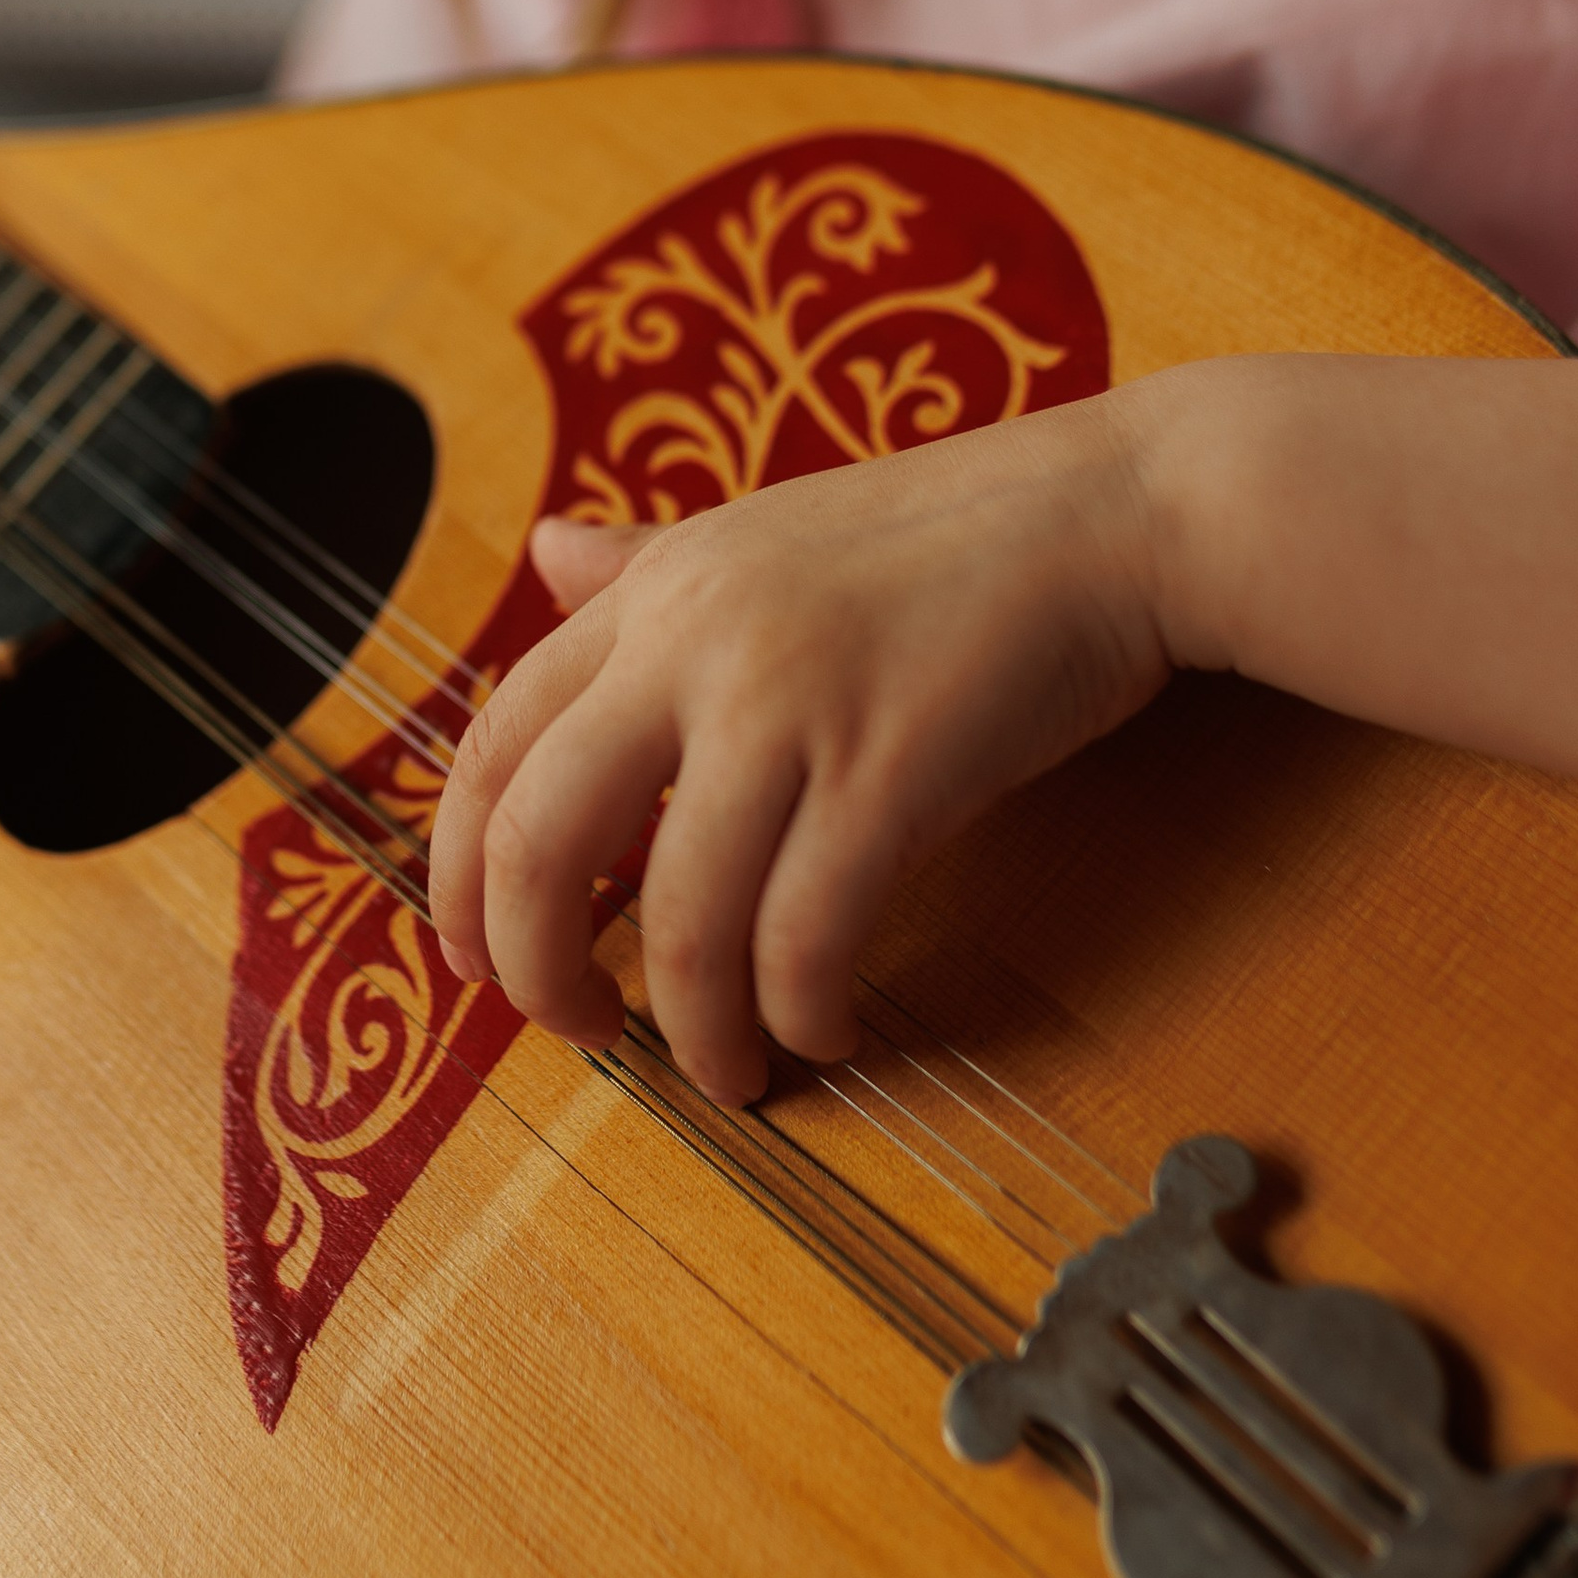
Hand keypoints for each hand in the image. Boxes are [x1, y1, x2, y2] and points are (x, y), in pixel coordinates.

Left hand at [428, 399, 1174, 1102]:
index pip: (492, 741)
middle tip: (579, 1031)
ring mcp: (791, 702)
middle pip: (538, 839)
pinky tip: (821, 1027)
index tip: (481, 958)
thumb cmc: (953, 538)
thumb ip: (649, 567)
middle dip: (537, 969)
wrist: (1119, 510)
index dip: (458, 869)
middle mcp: (696, 641)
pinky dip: (798, 1009)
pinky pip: (804, 934)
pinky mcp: (892, 766)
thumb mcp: (769, 533)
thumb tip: (545, 553)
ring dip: (691, 1027)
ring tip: (727, 1067)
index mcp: (657, 590)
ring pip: (683, 918)